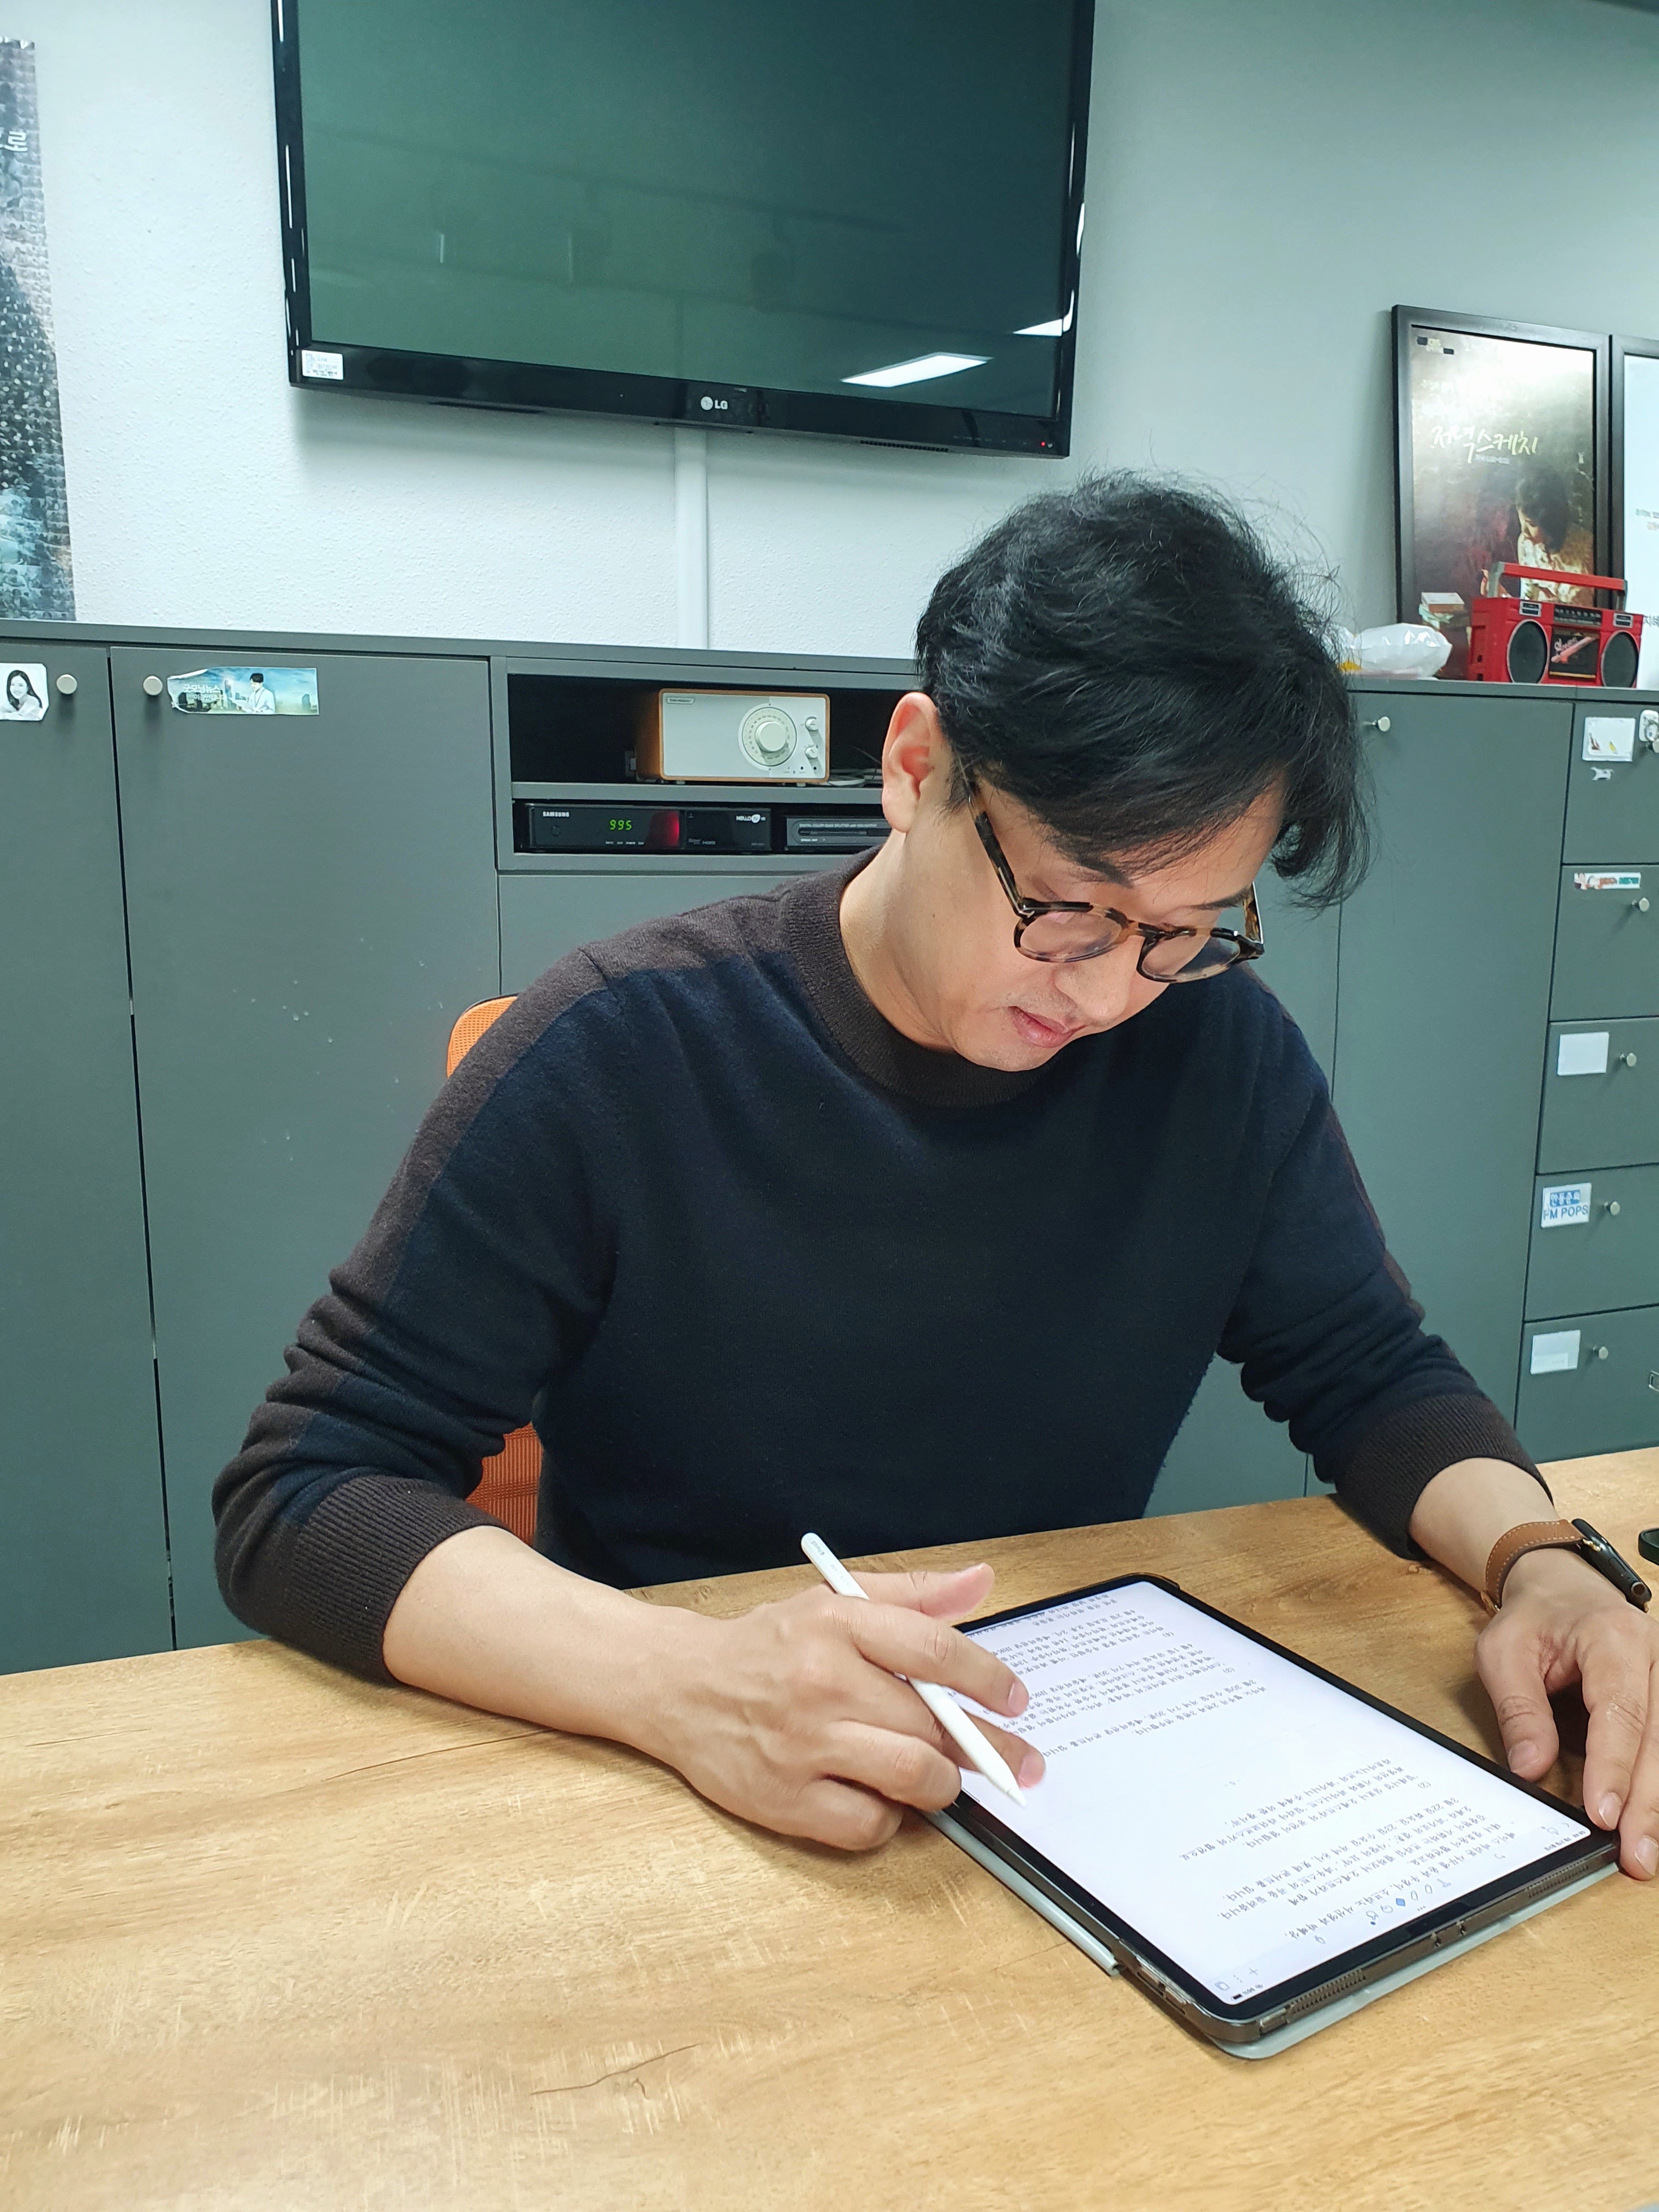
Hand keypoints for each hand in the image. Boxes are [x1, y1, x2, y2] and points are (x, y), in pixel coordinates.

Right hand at [641, 1563, 1043, 1850]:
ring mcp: (803, 1745)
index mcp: (838, 1624)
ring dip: (941, 1784)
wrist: (678, 1686)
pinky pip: (868, 1825)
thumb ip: (912, 1594)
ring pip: (912, 1778)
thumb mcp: (834, 1602)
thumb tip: (982, 1581)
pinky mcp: (785, 1800)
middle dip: (984, 1748)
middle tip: (1012, 1762)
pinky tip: (881, 1796)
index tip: (1014, 1700)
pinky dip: (888, 1818)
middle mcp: (822, 1682)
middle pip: (931, 1724)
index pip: (935, 1651)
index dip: (988, 1679)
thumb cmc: (767, 1645)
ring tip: (943, 1777)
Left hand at [1476, 1546, 1658, 1879]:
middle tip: (1635, 1857)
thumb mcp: (1503, 1650)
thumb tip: (1530, 1768)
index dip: (1614, 1767)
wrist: (1564, 1586)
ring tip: (1645, 1852)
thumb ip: (1519, 1708)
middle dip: (1647, 1803)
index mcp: (1612, 1638)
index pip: (1620, 1712)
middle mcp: (1655, 1656)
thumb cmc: (1534, 1618)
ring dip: (1658, 1802)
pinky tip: (1652, 1819)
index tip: (1602, 1815)